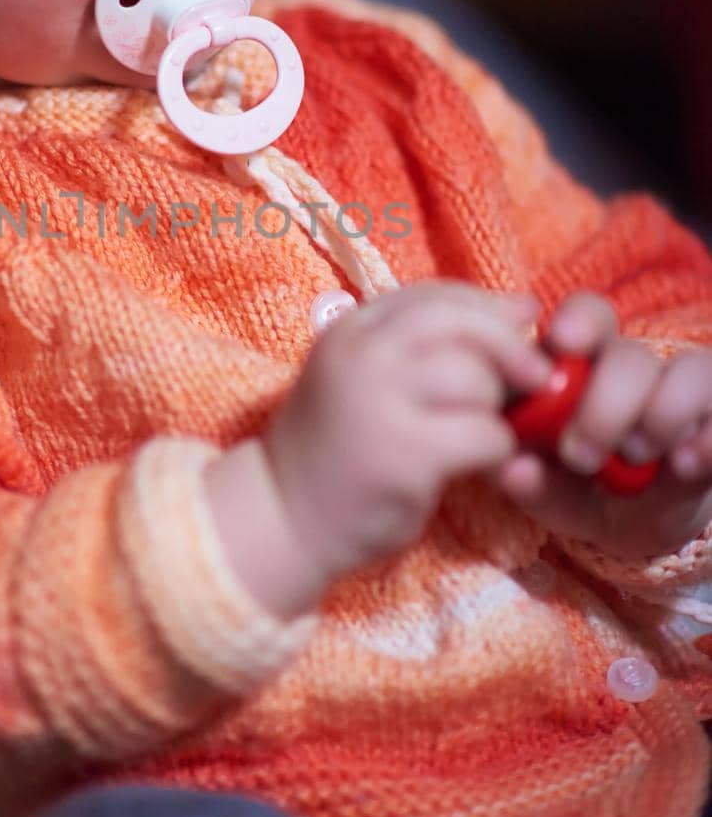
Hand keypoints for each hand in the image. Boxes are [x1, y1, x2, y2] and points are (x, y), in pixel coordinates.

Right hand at [261, 280, 553, 579]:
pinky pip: (485, 434)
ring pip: (479, 379)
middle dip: (511, 349)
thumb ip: (427, 344)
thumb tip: (523, 308)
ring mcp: (379, 402)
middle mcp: (362, 354)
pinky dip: (498, 451)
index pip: (436, 296)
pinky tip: (483, 467)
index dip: (488, 310)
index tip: (518, 332)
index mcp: (353, 330)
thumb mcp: (367, 376)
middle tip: (533, 380)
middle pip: (463, 324)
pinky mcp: (404, 454)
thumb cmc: (340, 447)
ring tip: (485, 433)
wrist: (284, 520)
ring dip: (500, 409)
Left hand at [488, 290, 711, 558]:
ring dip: (662, 416)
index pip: (586, 318)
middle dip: (606, 405)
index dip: (578, 322)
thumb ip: (529, 481)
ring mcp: (684, 389)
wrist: (639, 525)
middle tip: (580, 457)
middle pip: (630, 355)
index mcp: (580, 366)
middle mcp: (633, 368)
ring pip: (689, 371)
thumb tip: (510, 469)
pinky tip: (683, 467)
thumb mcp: (551, 494)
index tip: (562, 343)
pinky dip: (706, 440)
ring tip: (637, 459)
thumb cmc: (579, 490)